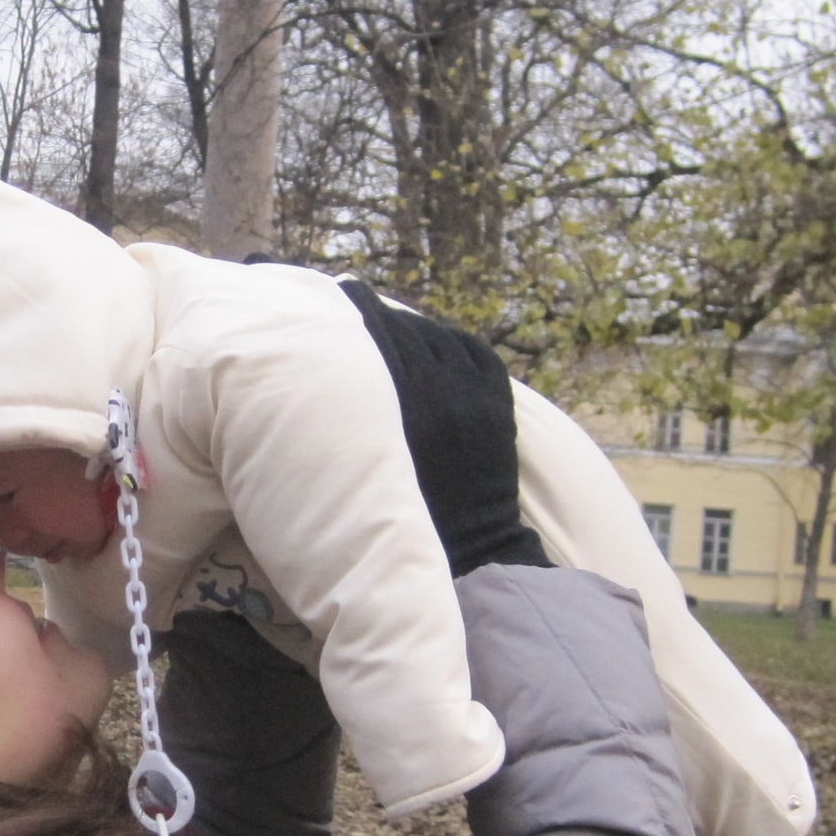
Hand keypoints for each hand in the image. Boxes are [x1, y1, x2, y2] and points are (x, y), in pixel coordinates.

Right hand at [338, 280, 548, 576]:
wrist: (474, 547)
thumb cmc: (405, 516)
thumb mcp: (370, 462)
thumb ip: (356, 416)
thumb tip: (337, 371)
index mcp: (404, 406)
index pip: (378, 337)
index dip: (359, 309)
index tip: (340, 288)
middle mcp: (441, 390)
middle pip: (407, 332)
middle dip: (381, 314)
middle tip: (356, 297)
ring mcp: (475, 393)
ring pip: (439, 338)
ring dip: (416, 329)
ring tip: (396, 325)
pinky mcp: (498, 401)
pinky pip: (474, 351)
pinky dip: (453, 342)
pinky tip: (438, 343)